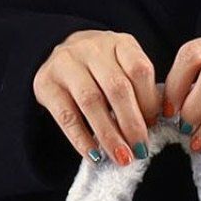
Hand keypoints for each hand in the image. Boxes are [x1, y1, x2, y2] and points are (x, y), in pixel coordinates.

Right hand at [34, 30, 162, 164]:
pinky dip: (82, 139)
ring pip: (91, 101)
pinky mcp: (46, 83)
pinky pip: (66, 116)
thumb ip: (138, 92)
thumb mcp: (122, 70)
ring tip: (121, 157)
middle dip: (131, 124)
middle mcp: (92, 48)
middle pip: (116, 87)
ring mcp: (66, 63)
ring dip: (109, 134)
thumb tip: (150, 127)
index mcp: (119, 43)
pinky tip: (94, 156)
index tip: (154, 127)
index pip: (139, 70)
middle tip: (140, 150)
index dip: (149, 102)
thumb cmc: (100, 72)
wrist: (59, 60)